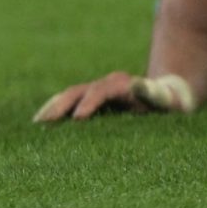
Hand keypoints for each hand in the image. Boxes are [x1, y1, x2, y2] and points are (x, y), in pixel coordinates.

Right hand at [34, 71, 194, 123]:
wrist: (167, 96)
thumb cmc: (169, 104)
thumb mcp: (166, 99)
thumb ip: (153, 92)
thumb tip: (137, 84)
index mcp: (121, 84)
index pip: (100, 91)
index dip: (89, 103)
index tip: (78, 119)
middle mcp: (105, 85)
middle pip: (77, 92)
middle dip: (60, 106)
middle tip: (44, 123)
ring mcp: (96, 92)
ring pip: (69, 97)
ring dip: (53, 108)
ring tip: (37, 123)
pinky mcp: (92, 101)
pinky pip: (70, 104)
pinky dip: (56, 110)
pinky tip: (43, 122)